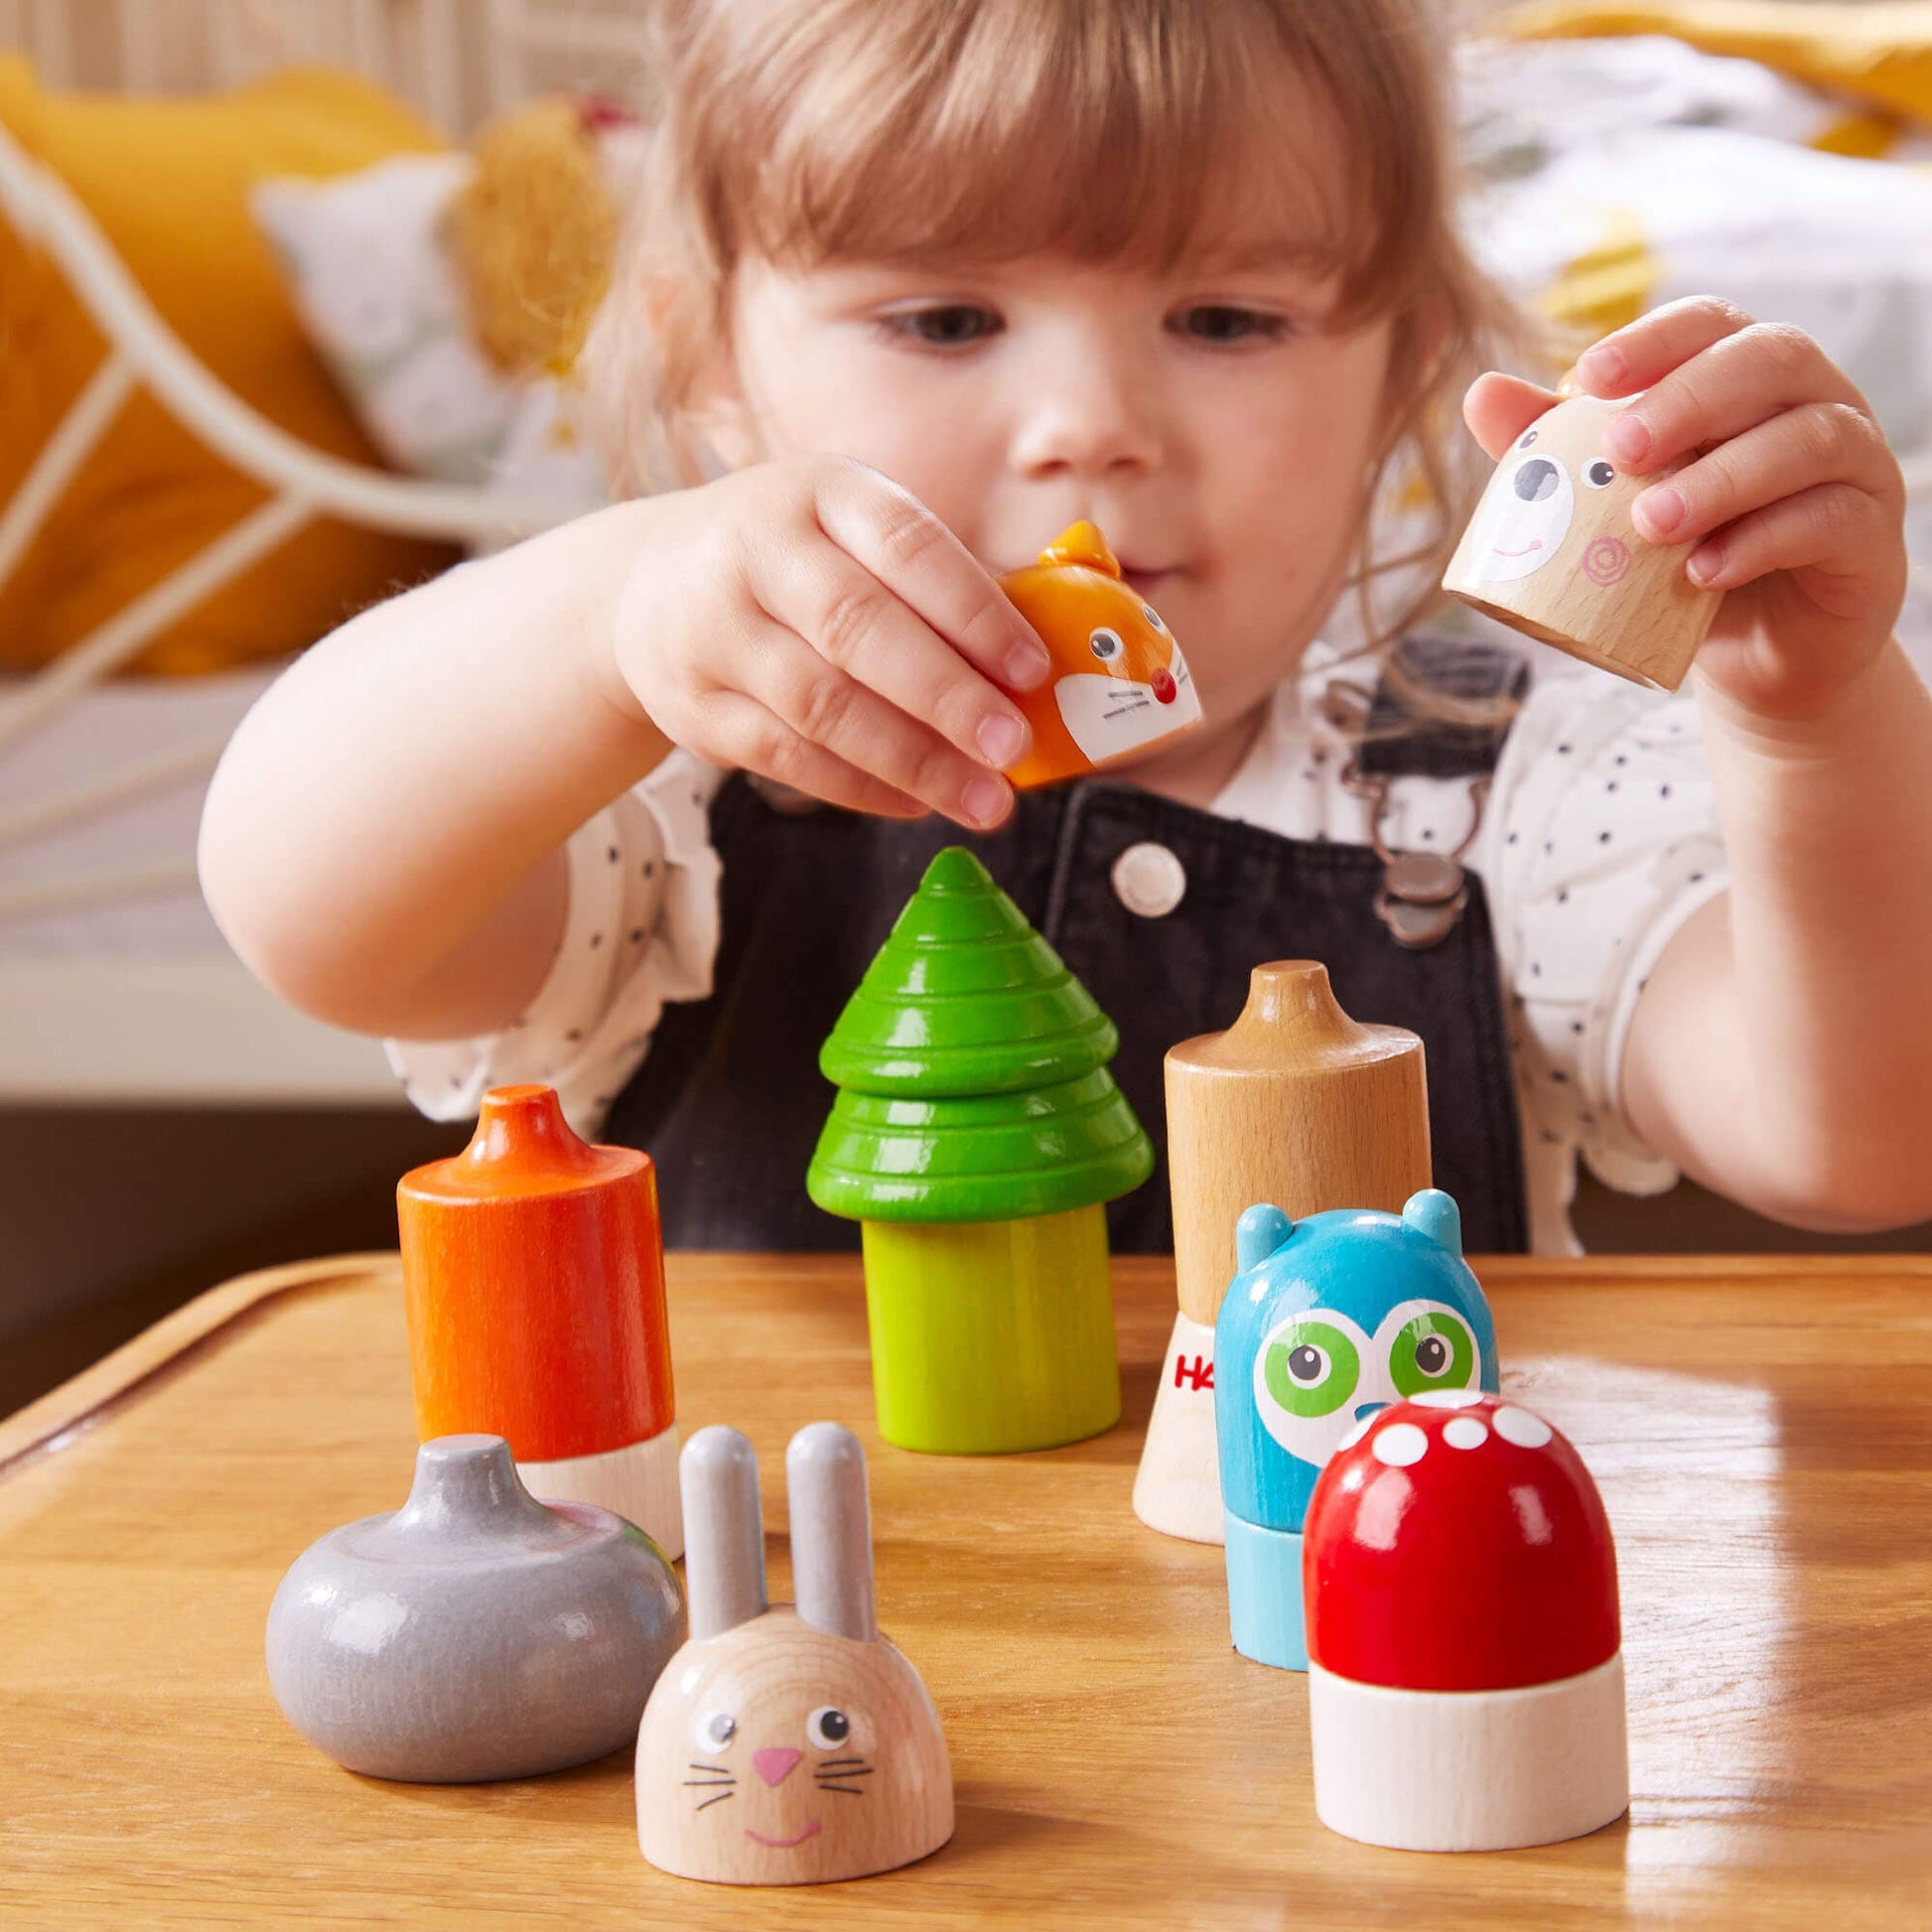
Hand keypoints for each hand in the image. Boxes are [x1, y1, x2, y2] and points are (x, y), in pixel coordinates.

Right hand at [606, 456, 1049, 826]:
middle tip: (1012, 747)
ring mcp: (715, 631)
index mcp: (818, 492)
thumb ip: (940, 585)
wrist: (648, 585)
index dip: (974, 609)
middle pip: (857, 629)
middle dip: (946, 696)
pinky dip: (861, 788)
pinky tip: (918, 803)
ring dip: (913, 761)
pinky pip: (787, 758)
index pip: (905, 544)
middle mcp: (756, 552)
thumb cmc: (795, 562)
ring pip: (822, 707)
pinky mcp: (695, 707)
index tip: (1033, 669)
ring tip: (984, 799)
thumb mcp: (851, 532)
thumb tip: (1050, 661)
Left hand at [1464, 297, 1907, 722]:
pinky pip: (1830, 520)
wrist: (1752, 655)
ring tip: (1651, 524)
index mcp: (1747, 377)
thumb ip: (1556, 451)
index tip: (1590, 377)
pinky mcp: (1872, 539)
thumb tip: (1481, 393)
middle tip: (1622, 449)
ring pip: (1808, 439)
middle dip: (1691, 398)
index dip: (1656, 339)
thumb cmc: (1678, 561)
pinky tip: (1704, 571)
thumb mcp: (1611, 507)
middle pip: (1772, 360)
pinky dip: (1762, 541)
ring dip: (1722, 477)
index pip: (1713, 322)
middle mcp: (1814, 402)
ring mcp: (1856, 466)